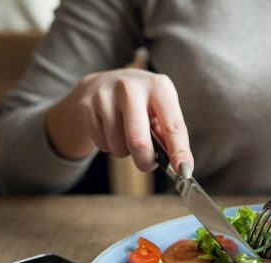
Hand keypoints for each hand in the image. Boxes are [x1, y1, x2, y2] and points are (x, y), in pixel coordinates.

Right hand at [46, 68, 192, 173]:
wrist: (104, 83)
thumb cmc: (142, 102)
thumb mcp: (161, 108)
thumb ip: (169, 134)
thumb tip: (180, 165)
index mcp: (158, 87)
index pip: (173, 125)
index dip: (180, 152)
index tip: (184, 172)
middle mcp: (131, 87)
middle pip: (138, 141)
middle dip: (145, 161)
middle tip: (147, 163)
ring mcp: (105, 95)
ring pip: (118, 147)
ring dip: (125, 152)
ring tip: (126, 136)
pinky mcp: (86, 106)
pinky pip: (101, 145)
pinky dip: (109, 146)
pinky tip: (111, 131)